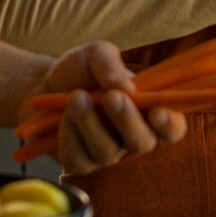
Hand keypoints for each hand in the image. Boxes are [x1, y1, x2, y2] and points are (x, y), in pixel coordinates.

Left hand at [30, 41, 186, 173]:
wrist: (43, 84)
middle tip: (111, 97)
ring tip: (76, 97)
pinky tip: (62, 116)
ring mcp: (106, 153)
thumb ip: (111, 64)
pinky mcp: (80, 162)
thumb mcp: (96, 54)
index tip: (157, 111)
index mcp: (147, 110)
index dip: (171, 125)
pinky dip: (69, 135)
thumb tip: (127, 87)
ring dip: (91, 123)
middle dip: (128, 121)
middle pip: (143, 143)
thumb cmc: (80, 70)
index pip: (172, 128)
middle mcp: (131, 136)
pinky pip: (78, 160)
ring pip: (107, 152)